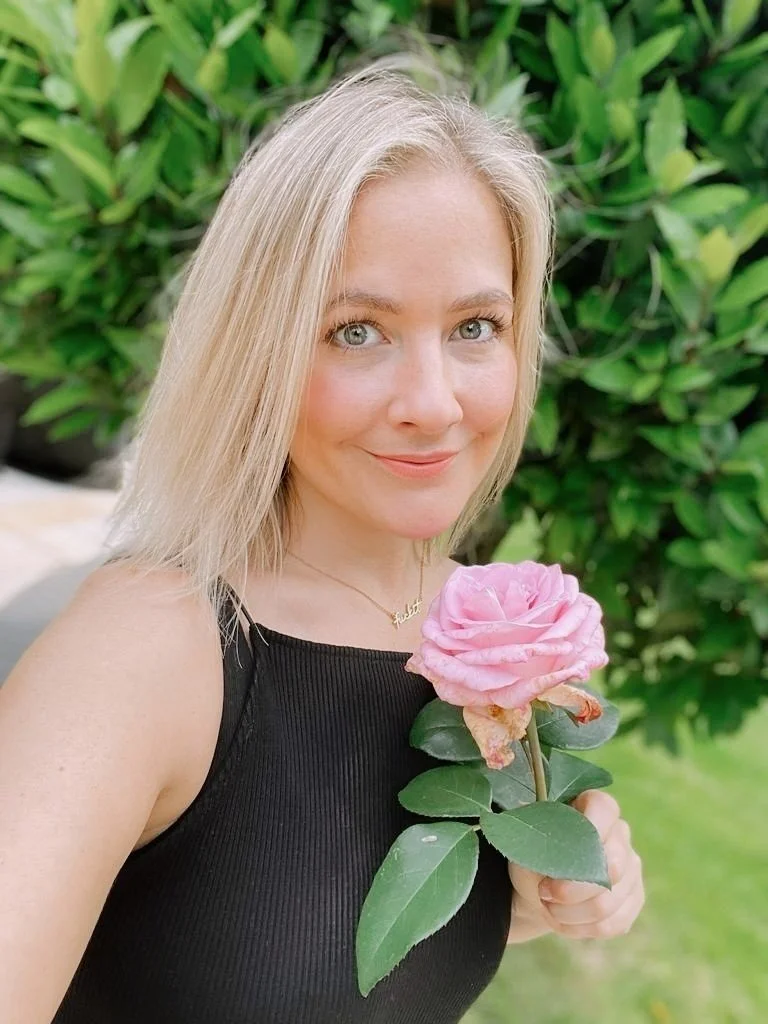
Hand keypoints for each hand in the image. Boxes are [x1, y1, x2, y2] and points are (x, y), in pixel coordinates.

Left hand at [506, 790, 644, 942]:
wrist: (536, 889)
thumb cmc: (530, 857)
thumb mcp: (527, 844)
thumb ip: (544, 846)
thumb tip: (559, 862)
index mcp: (594, 806)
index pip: (604, 808)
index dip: (588, 831)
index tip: (556, 857)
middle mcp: (620, 834)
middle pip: (612, 867)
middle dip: (573, 889)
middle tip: (544, 892)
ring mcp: (631, 868)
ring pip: (609, 901)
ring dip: (571, 912)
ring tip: (548, 908)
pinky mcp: (633, 899)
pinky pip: (614, 923)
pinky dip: (582, 928)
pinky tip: (563, 921)